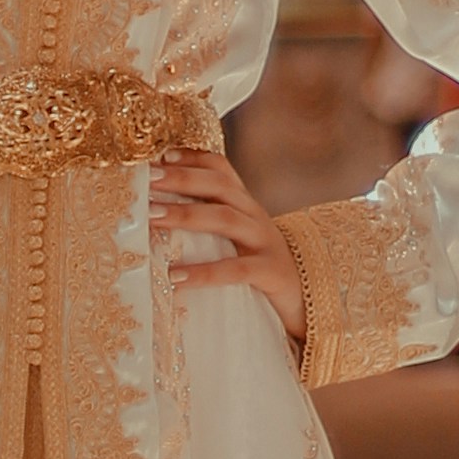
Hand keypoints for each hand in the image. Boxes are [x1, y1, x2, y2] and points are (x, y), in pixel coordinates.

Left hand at [149, 151, 305, 343]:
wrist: (311, 301)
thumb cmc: (261, 271)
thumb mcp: (238, 241)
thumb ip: (209, 226)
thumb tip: (156, 220)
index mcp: (246, 205)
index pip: (221, 169)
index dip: (192, 158)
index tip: (161, 157)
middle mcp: (256, 216)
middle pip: (219, 186)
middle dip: (182, 179)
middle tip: (147, 180)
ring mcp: (266, 243)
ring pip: (225, 219)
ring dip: (185, 214)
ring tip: (152, 218)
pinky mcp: (271, 273)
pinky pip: (235, 270)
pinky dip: (203, 272)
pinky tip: (175, 277)